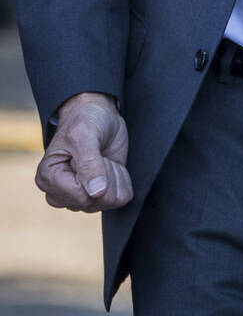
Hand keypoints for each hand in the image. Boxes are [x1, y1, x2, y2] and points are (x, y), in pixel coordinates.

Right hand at [35, 92, 133, 211]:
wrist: (98, 112)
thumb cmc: (85, 119)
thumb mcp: (84, 134)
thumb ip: (89, 163)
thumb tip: (96, 193)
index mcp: (48, 178)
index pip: (80, 196)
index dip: (96, 175)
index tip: (92, 151)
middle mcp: (61, 193)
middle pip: (94, 203)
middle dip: (105, 175)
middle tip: (98, 153)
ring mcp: (80, 196)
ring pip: (108, 202)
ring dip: (113, 176)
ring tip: (102, 157)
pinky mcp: (98, 194)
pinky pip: (119, 198)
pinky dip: (121, 179)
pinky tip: (111, 164)